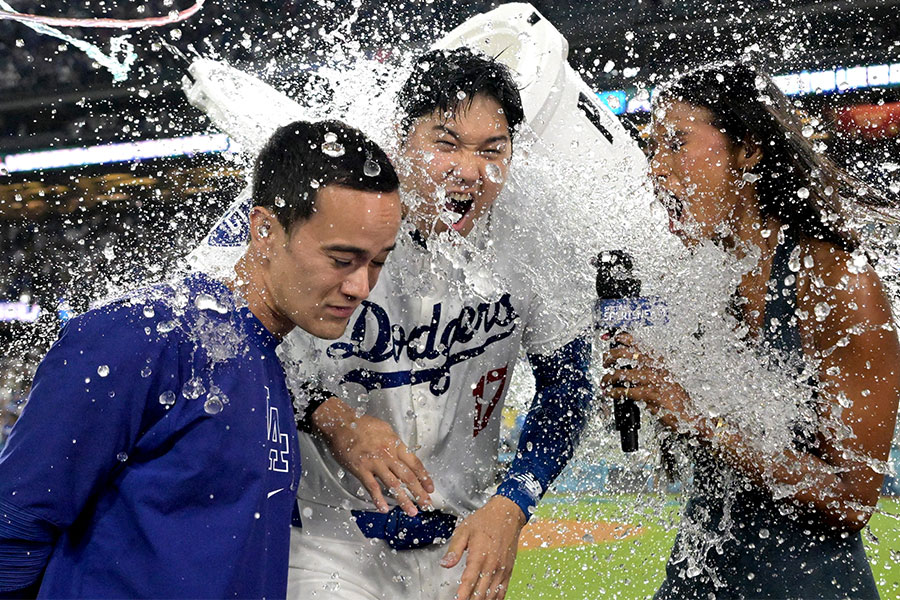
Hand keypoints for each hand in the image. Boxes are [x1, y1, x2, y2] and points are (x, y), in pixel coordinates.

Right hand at [311, 397, 433, 515]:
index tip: (430, 488)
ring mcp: (375, 463)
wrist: (342, 423)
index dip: (424, 477)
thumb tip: (402, 453)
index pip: (414, 464)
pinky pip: (372, 487)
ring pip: (393, 484)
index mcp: (396, 444)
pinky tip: (384, 509)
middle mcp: (388, 455)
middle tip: (427, 504)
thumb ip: (394, 443)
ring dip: (404, 500)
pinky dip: (379, 499)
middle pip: (408, 477)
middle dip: (419, 493)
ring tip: (411, 511)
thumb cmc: (362, 424)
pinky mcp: (361, 469)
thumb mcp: (385, 429)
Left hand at [440, 495, 525, 599]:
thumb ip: (454, 549)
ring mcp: (502, 568)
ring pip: (492, 593)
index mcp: (479, 554)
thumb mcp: (464, 530)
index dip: (463, 594)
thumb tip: (445, 564)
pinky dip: (496, 598)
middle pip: (480, 591)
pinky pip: (502, 589)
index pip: (469, 580)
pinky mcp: (508, 569)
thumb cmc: (485, 520)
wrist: (507, 513)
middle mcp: (492, 564)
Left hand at [600, 333, 693, 431]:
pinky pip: (626, 391)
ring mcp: (654, 380)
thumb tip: (628, 368)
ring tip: (604, 382)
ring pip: (622, 373)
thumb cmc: (676, 398)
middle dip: (610, 356)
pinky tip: (610, 393)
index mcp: (659, 359)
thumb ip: (648, 370)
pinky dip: (614, 392)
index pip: (637, 341)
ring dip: (608, 378)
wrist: (689, 415)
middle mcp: (656, 366)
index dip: (619, 337)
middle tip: (605, 362)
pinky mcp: (651, 394)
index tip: (608, 338)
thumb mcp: (665, 378)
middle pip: (626, 353)